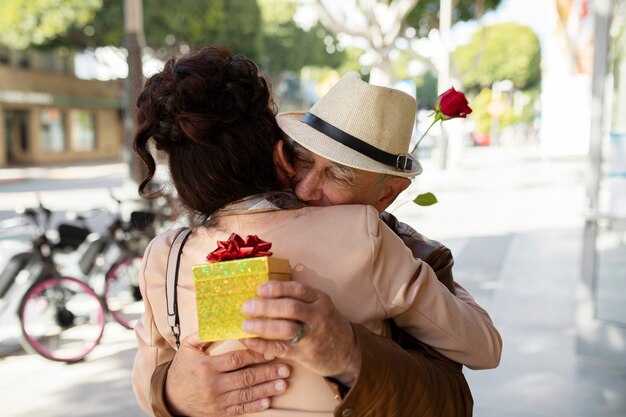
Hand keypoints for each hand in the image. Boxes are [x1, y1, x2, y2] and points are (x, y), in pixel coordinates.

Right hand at [165, 334, 290, 416]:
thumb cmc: (183, 367)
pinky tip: (268, 401)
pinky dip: (255, 406)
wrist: (170, 397)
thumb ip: (204, 334)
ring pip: (246, 394)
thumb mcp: (188, 347)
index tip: (271, 351)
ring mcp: (217, 400)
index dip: (255, 355)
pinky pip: (240, 409)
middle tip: (285, 368)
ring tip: (283, 384)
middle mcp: (213, 385)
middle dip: (267, 373)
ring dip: (266, 389)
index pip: (236, 360)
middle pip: (245, 378)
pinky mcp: (219, 412)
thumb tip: (224, 320)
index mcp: (207, 366)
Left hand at [240, 281, 360, 385]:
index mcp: (320, 299)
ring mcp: (313, 336)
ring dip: (262, 326)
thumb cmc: (325, 324)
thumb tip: (262, 293)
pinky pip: (281, 349)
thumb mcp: (319, 305)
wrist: (346, 351)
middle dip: (266, 306)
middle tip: (246, 307)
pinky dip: (263, 345)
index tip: (259, 289)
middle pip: (290, 308)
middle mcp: (318, 316)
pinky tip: (250, 340)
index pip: (298, 290)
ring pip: (286, 329)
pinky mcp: (305, 354)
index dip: (277, 288)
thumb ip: (297, 299)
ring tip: (245, 324)